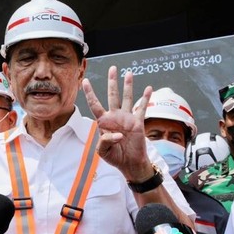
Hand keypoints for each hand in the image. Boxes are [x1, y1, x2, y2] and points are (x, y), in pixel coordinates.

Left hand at [83, 66, 153, 180]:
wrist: (130, 163)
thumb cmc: (115, 157)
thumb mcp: (103, 152)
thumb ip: (105, 141)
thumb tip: (117, 134)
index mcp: (103, 123)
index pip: (94, 104)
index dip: (90, 93)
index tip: (84, 81)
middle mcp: (115, 117)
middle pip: (112, 95)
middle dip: (112, 82)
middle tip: (112, 69)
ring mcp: (127, 118)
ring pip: (127, 98)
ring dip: (128, 86)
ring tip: (128, 73)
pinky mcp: (138, 122)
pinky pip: (142, 108)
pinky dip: (146, 98)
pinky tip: (148, 88)